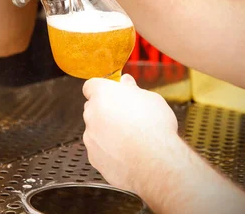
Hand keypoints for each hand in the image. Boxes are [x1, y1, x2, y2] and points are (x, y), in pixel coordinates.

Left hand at [82, 75, 178, 192]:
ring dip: (107, 132)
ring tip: (131, 139)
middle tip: (127, 117)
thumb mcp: (150, 99)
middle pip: (93, 108)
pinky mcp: (93, 157)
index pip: (91, 86)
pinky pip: (99, 150)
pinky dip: (109, 151)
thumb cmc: (154, 127)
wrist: (154, 162)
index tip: (113, 94)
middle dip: (106, 111)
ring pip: (95, 130)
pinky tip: (127, 154)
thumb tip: (126, 82)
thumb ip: (132, 89)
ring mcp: (90, 136)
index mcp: (102, 94)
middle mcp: (91, 113)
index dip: (102, 90)